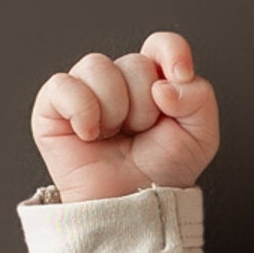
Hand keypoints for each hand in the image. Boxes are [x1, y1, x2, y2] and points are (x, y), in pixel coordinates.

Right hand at [29, 30, 219, 200]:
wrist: (131, 208)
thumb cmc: (160, 174)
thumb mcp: (200, 137)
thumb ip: (199, 97)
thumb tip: (165, 84)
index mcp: (153, 82)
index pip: (161, 44)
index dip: (171, 52)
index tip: (179, 76)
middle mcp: (119, 81)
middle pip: (135, 62)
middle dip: (145, 105)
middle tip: (141, 134)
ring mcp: (84, 91)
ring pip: (99, 67)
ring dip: (115, 109)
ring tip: (115, 136)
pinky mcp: (53, 107)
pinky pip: (64, 85)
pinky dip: (82, 111)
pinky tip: (90, 135)